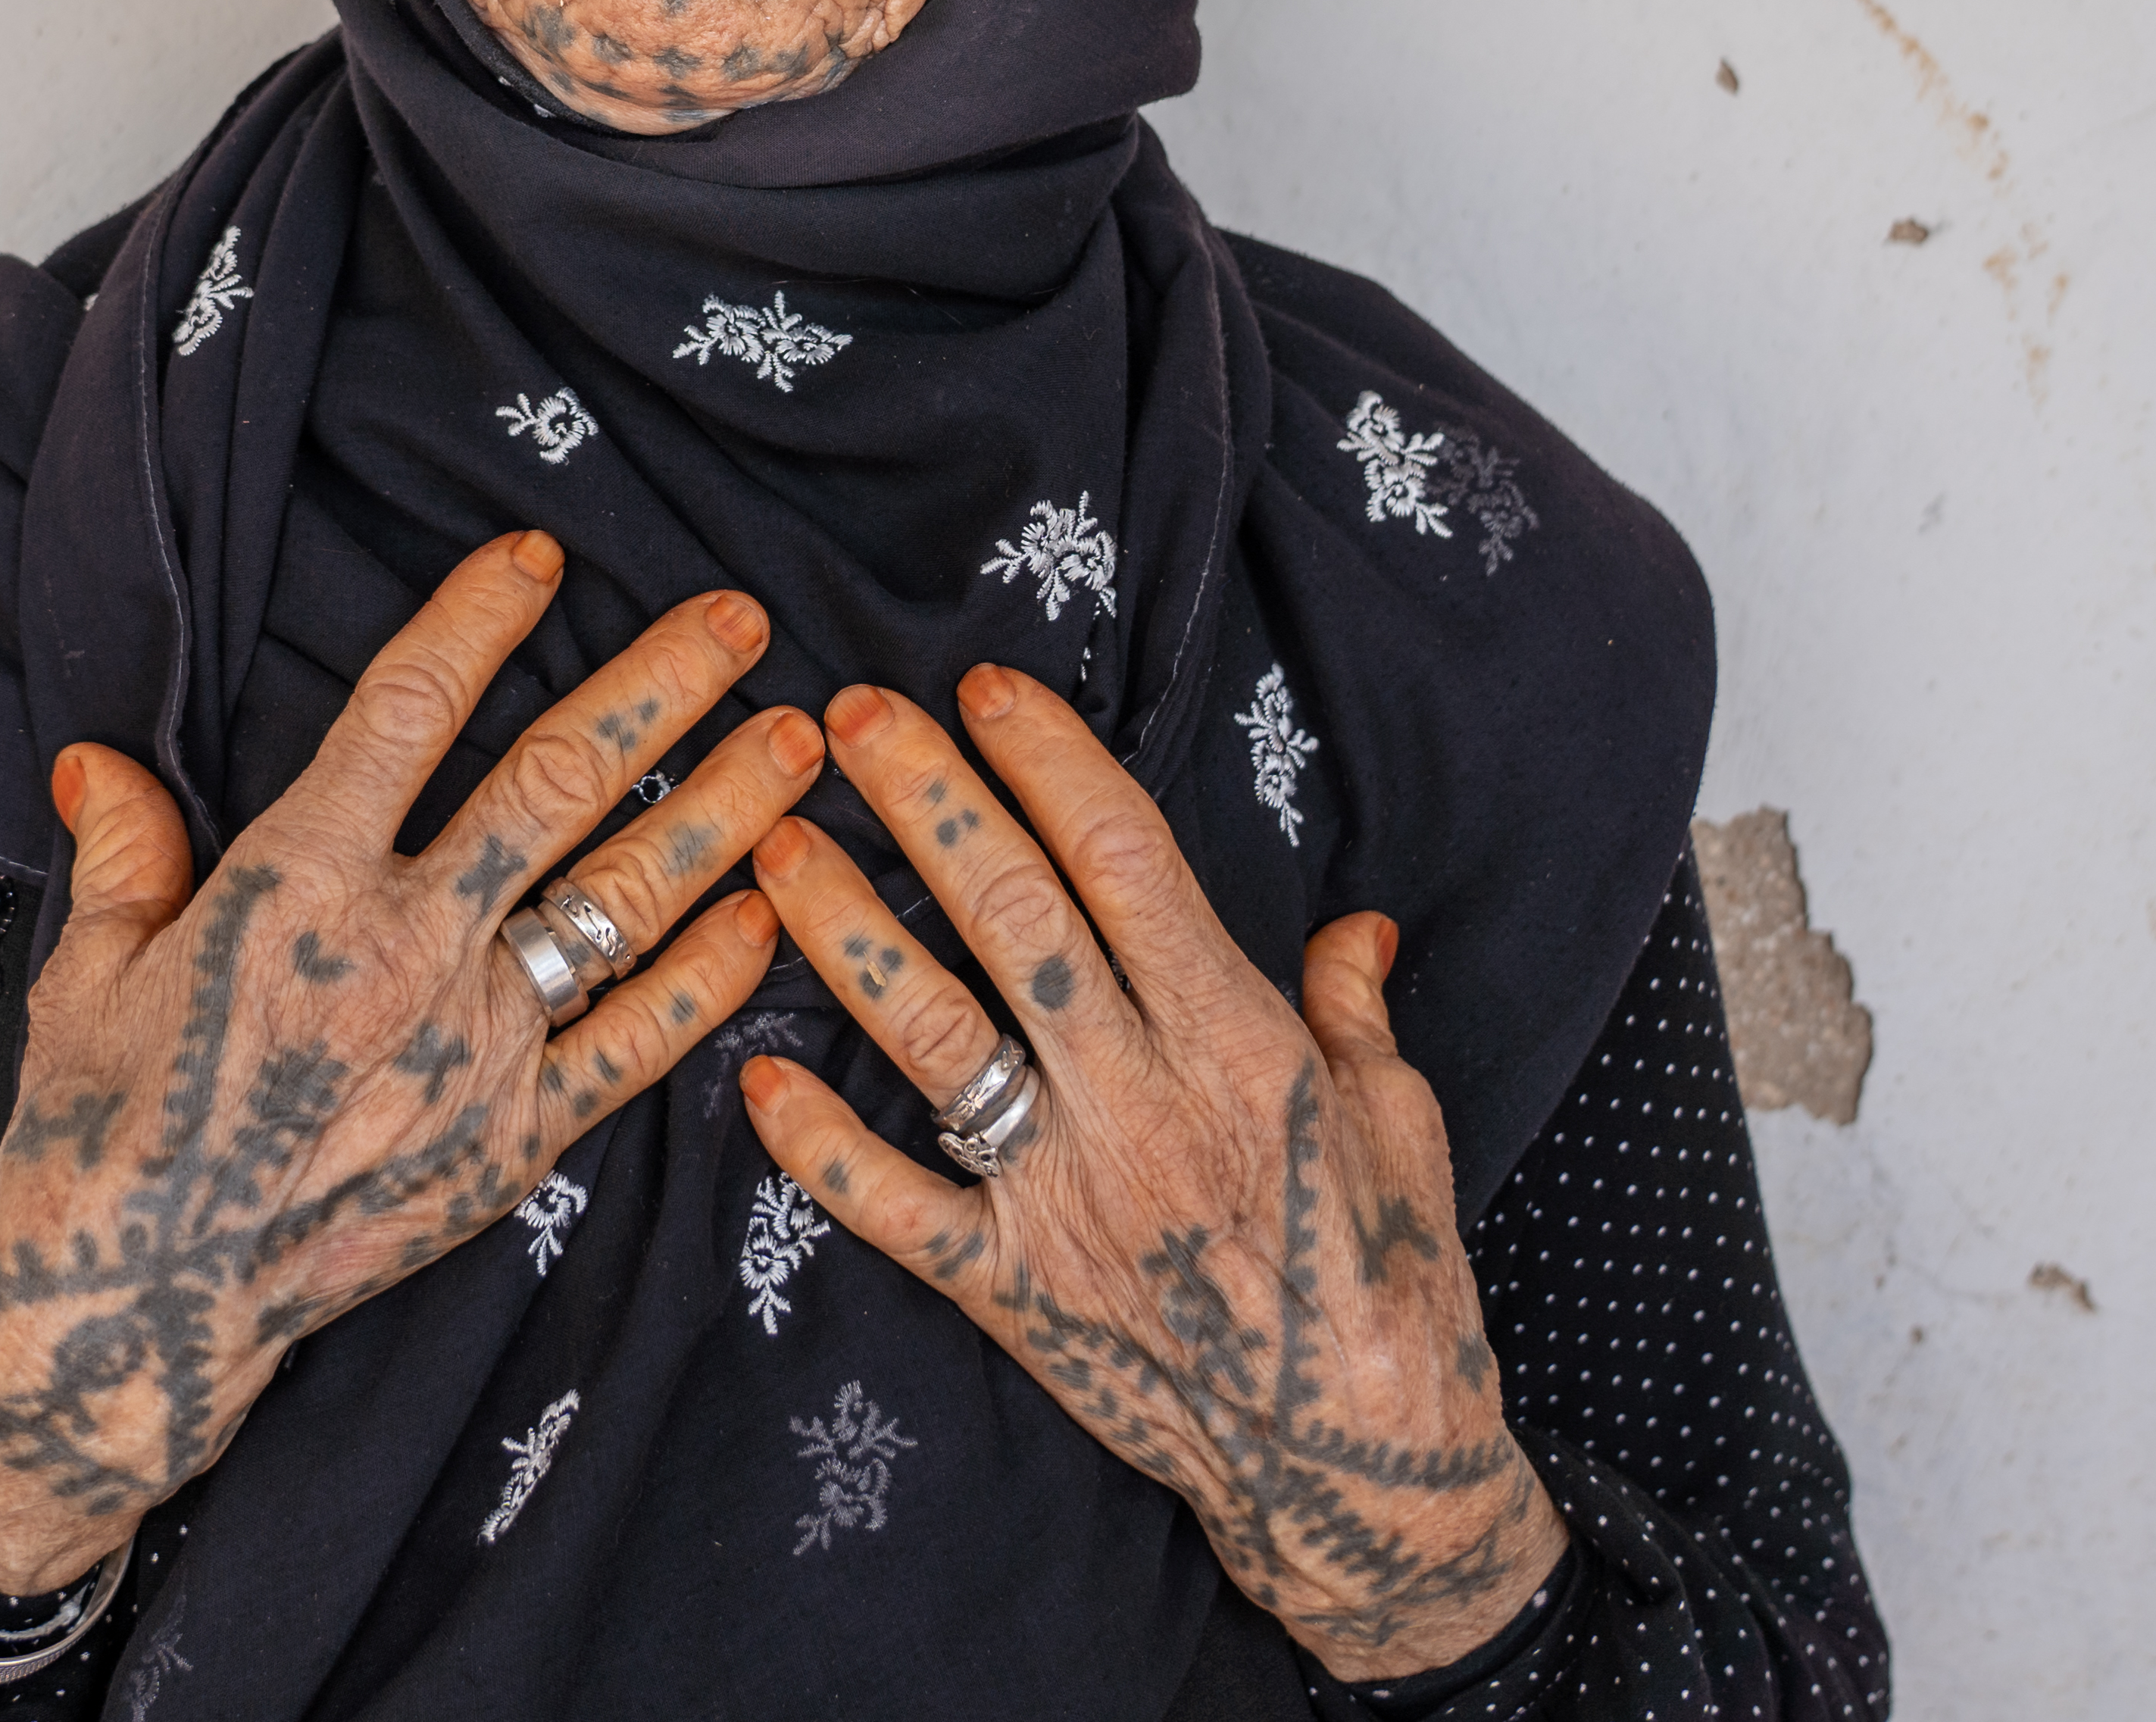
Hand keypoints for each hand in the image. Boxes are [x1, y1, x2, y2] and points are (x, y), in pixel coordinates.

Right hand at [0, 532, 817, 1591]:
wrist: (129, 1315)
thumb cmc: (97, 1136)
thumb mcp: (89, 973)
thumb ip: (124, 853)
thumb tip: (96, 758)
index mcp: (295, 883)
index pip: (409, 708)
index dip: (481, 617)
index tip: (545, 555)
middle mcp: (404, 947)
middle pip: (557, 782)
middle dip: (661, 687)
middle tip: (745, 618)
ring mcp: (471, 1045)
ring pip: (624, 898)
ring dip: (722, 811)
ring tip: (801, 741)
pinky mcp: (510, 1140)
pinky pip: (634, 1041)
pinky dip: (710, 974)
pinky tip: (767, 912)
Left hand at [740, 666, 1569, 1682]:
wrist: (1363, 1468)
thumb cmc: (1392, 1279)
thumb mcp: (1401, 1121)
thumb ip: (1353, 1013)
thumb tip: (1354, 924)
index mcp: (1236, 1041)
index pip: (1124, 860)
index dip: (1047, 762)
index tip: (984, 688)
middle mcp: (1138, 1101)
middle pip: (1013, 916)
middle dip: (926, 803)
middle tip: (850, 714)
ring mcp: (1065, 1197)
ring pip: (935, 1039)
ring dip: (846, 935)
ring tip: (773, 848)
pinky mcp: (1014, 1291)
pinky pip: (895, 1210)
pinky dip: (818, 1146)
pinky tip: (753, 1078)